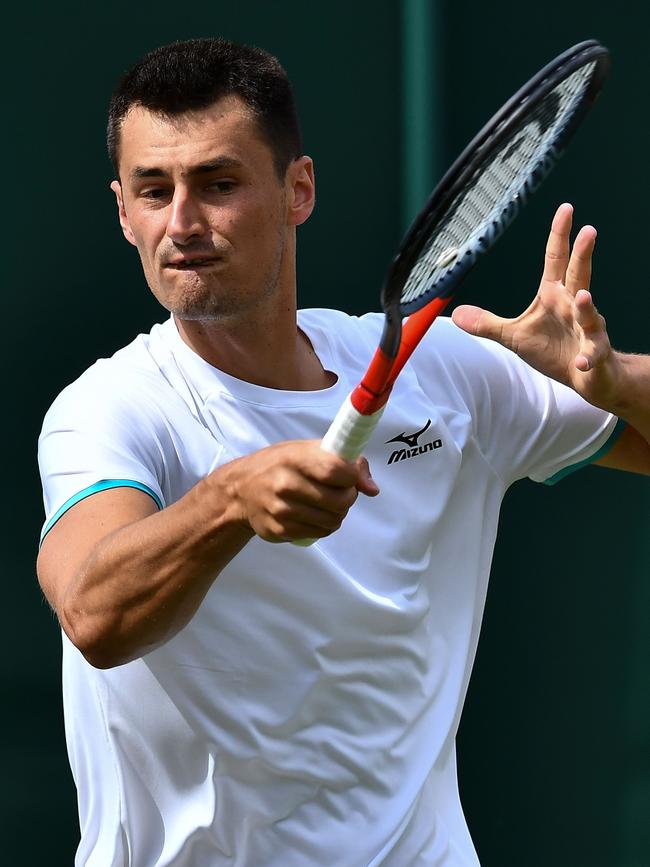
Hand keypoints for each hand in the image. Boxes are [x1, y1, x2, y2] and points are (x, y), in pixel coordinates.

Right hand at [219, 440, 378, 542]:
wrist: (240, 490)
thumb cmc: (280, 465)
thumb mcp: (307, 450)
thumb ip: (344, 462)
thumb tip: (372, 489)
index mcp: (295, 458)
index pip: (336, 471)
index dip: (352, 476)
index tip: (349, 476)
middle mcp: (286, 484)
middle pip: (340, 501)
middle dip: (348, 498)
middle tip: (340, 492)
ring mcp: (281, 510)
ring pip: (333, 521)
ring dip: (337, 514)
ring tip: (327, 504)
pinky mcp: (280, 531)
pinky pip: (319, 533)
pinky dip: (323, 526)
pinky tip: (313, 514)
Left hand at [451, 202, 621, 410]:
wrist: (589, 378)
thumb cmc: (554, 351)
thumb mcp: (514, 336)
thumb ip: (487, 324)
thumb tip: (455, 314)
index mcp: (555, 296)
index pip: (557, 259)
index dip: (560, 235)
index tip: (566, 209)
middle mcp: (574, 307)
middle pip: (579, 275)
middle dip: (583, 254)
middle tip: (589, 230)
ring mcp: (588, 330)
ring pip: (590, 314)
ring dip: (587, 307)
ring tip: (583, 297)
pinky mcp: (594, 355)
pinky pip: (592, 354)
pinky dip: (588, 358)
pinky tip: (581, 362)